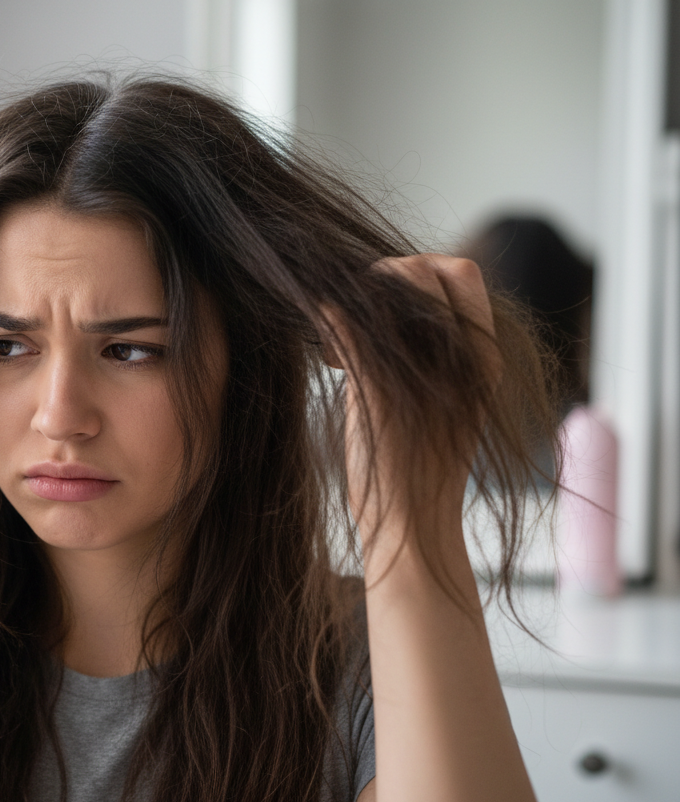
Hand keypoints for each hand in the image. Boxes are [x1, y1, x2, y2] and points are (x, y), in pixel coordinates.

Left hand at [320, 255, 499, 548]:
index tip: (383, 311)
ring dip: (354, 304)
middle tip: (353, 328)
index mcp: (481, 356)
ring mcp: (427, 372)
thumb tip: (387, 304)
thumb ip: (424, 350)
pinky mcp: (381, 394)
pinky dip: (329, 322)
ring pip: (390, 292)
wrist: (412, 529)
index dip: (417, 273)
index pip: (461, 272)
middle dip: (381, 279)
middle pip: (426, 268)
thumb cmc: (412, 468)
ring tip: (339, 356)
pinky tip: (324, 357)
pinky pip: (352, 331)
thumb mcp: (434, 398)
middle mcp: (463, 357)